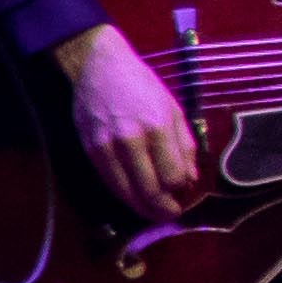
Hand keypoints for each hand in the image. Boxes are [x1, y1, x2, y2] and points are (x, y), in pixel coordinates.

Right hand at [54, 24, 200, 221]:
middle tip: (173, 214)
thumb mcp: (173, 108)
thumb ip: (184, 144)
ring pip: (127, 192)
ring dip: (143, 208)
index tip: (186, 192)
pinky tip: (135, 200)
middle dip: (164, 208)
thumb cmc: (142, 85)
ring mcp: (107, 148)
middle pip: (150, 189)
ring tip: (156, 214)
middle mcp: (131, 140)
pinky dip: (124, 196)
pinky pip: (110, 183)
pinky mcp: (90, 151)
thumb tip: (191, 178)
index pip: (173, 175)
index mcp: (157, 127)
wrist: (99, 68)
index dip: (181, 190)